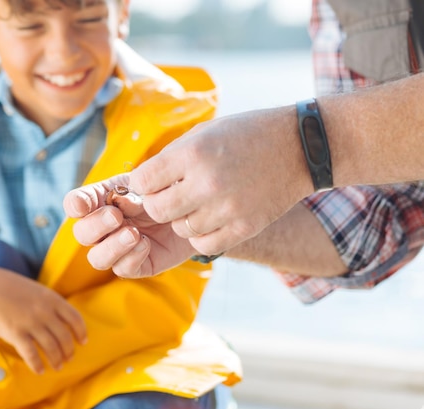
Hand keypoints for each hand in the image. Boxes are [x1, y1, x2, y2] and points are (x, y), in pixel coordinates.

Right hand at [0, 268, 87, 374]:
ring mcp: (30, 323)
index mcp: (52, 299)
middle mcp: (44, 312)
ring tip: (57, 366)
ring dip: (56, 360)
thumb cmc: (12, 289)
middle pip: (64, 337)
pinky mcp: (15, 333)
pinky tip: (39, 370)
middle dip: (68, 351)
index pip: (75, 318)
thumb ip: (51, 303)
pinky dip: (37, 365)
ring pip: (51, 348)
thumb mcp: (37, 291)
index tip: (83, 342)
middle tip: (68, 358)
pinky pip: (31, 354)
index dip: (81, 332)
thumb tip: (63, 319)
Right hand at [63, 174, 196, 277]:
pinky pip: (123, 269)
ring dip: (112, 246)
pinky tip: (145, 244)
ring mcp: (118, 249)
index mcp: (101, 202)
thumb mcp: (147, 184)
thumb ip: (129, 192)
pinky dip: (131, 257)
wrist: (194, 209)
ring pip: (97, 258)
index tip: (82, 205)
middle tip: (116, 216)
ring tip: (133, 233)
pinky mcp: (137, 266)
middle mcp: (103, 228)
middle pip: (82, 234)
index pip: (75, 204)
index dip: (75, 205)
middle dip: (95, 225)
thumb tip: (118, 203)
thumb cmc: (165, 192)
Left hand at [129, 107, 313, 255]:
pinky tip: (210, 218)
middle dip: (156, 204)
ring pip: (180, 229)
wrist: (300, 147)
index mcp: (193, 154)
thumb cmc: (245, 135)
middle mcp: (207, 182)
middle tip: (170, 195)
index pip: (141, 182)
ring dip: (181, 219)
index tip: (151, 181)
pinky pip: (204, 245)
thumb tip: (139, 182)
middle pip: (156, 210)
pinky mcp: (244, 228)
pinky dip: (201, 235)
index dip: (141, 183)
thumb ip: (170, 158)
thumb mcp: (203, 133)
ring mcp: (228, 208)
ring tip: (197, 202)